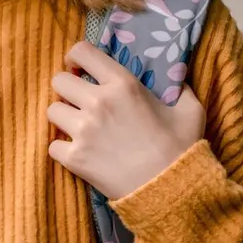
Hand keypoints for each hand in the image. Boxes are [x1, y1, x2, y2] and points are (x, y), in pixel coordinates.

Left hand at [47, 41, 205, 200]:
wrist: (172, 191)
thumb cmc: (181, 149)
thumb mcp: (190, 110)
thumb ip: (181, 88)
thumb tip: (178, 78)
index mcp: (123, 84)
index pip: (82, 51)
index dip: (75, 57)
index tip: (79, 68)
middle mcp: (98, 102)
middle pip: (59, 81)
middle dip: (67, 89)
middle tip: (79, 102)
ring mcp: (83, 130)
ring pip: (52, 111)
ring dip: (63, 118)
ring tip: (79, 128)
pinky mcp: (74, 158)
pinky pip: (52, 145)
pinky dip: (62, 149)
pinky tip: (78, 152)